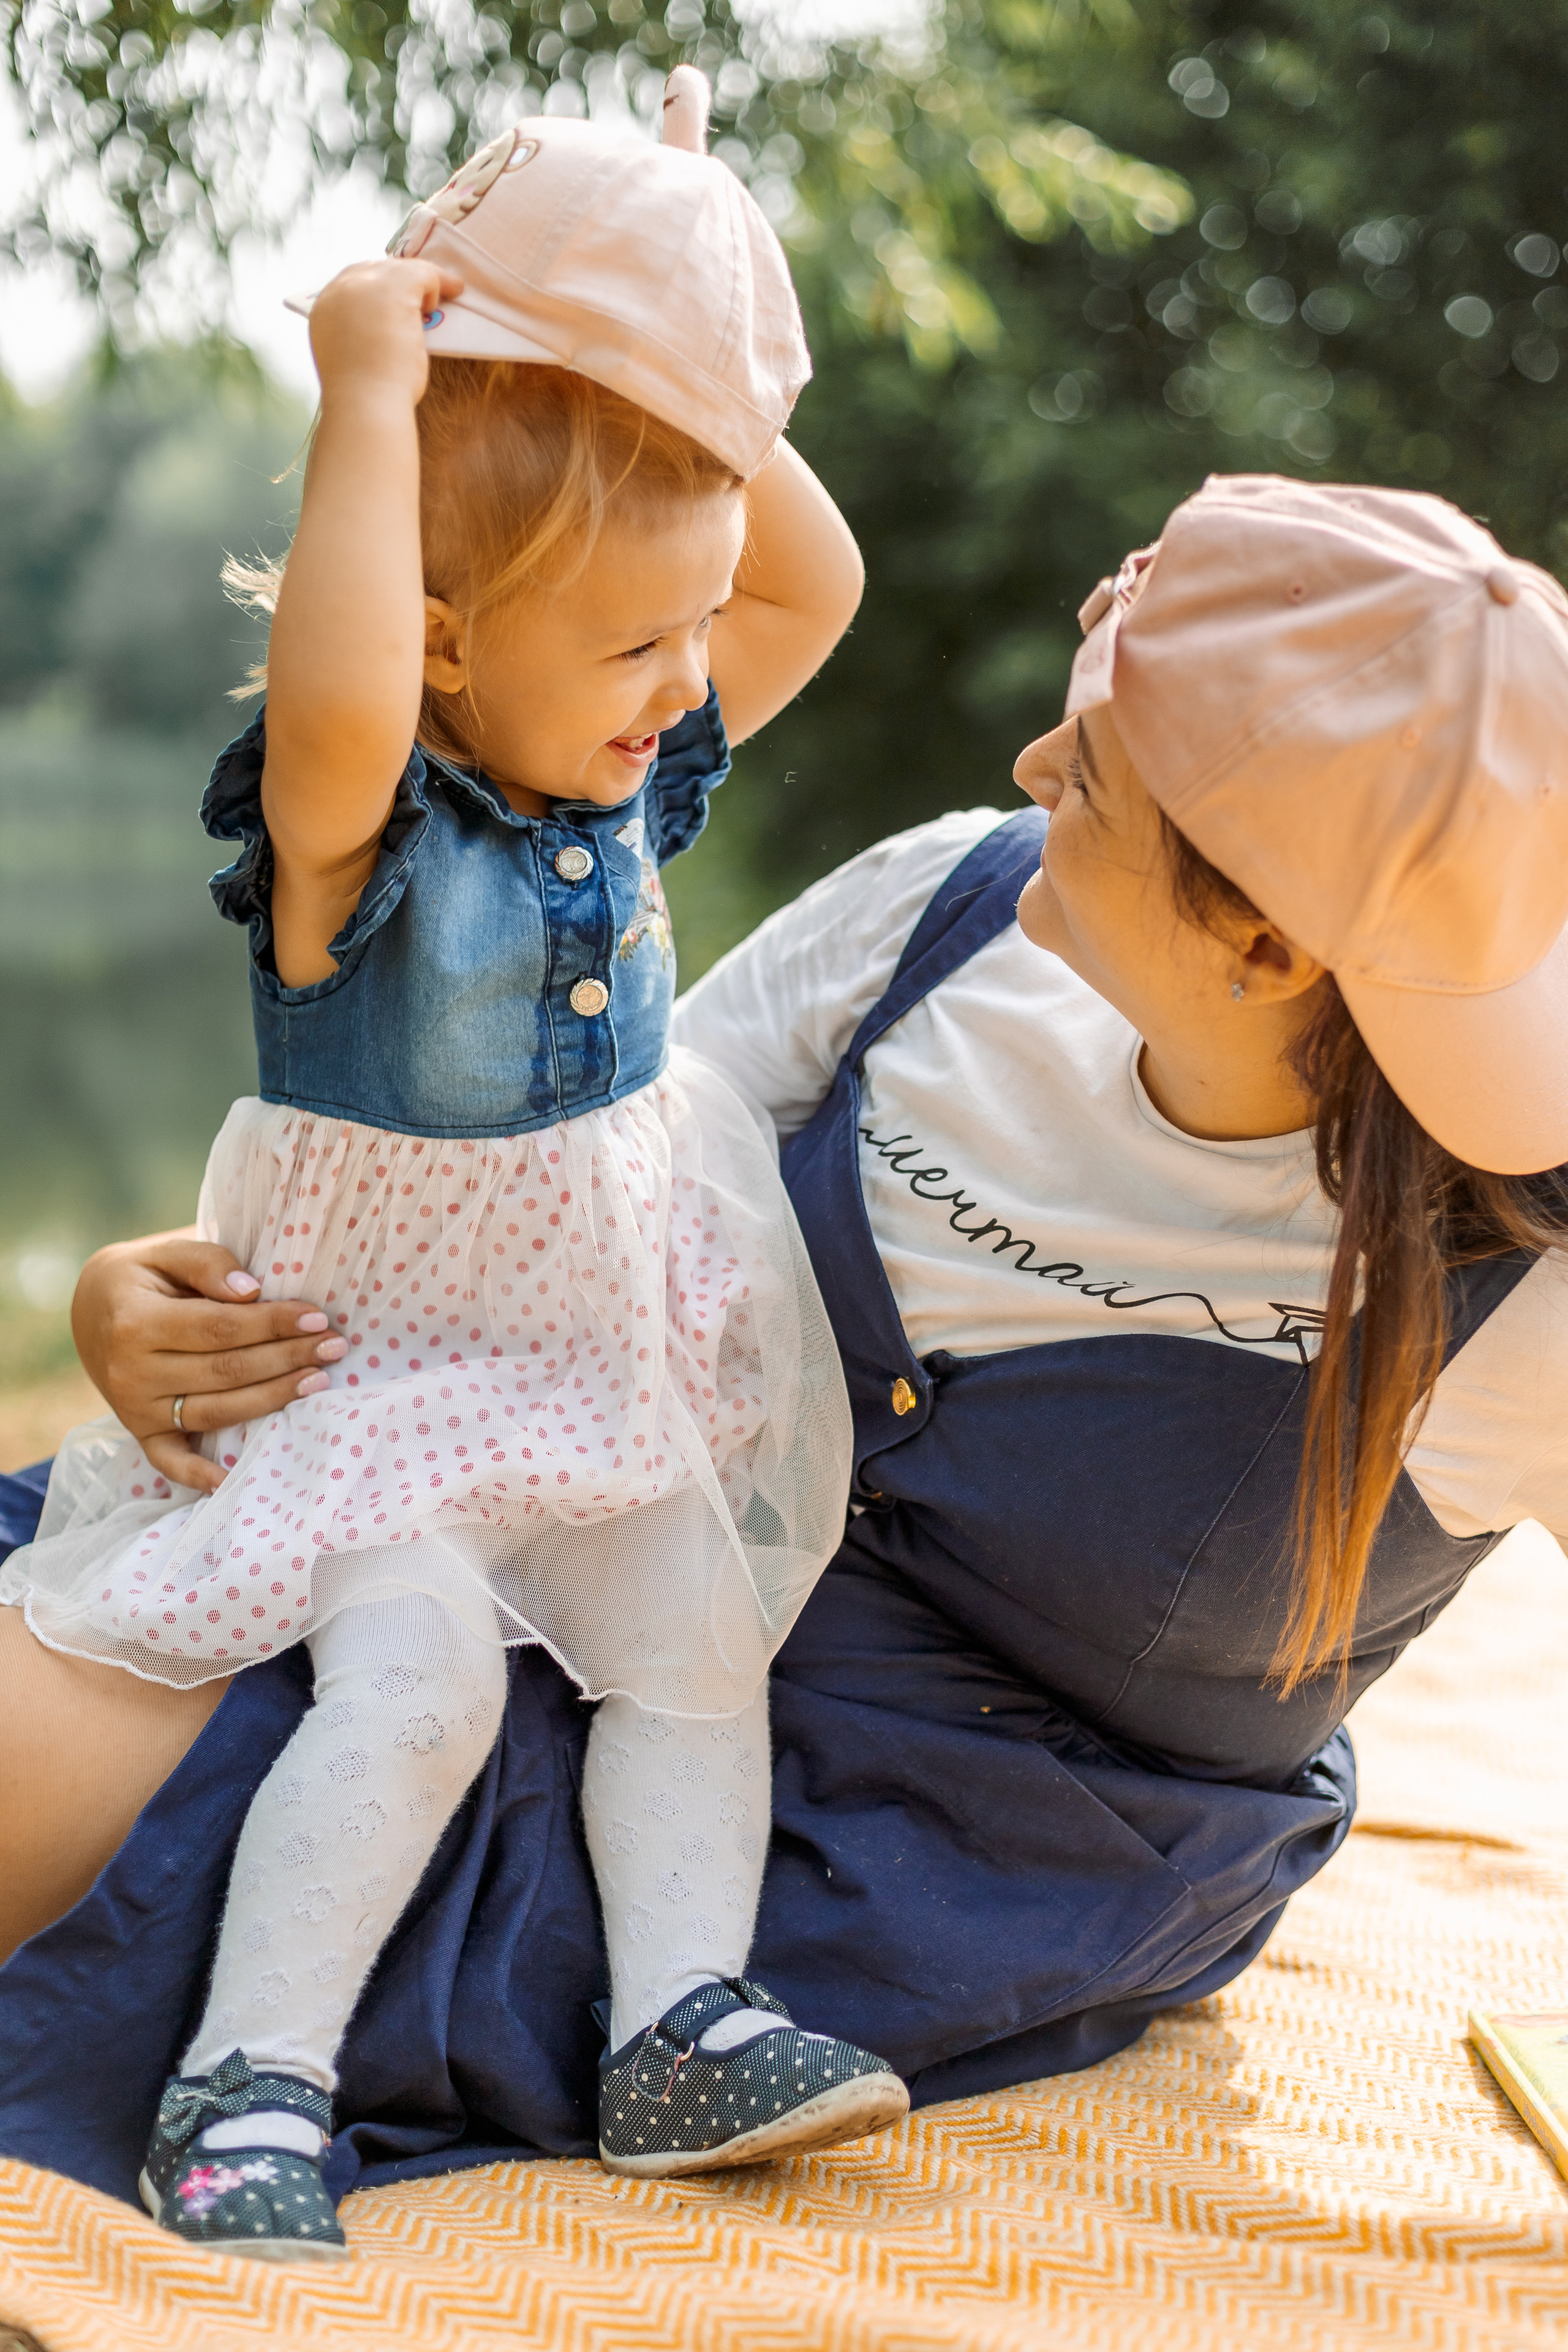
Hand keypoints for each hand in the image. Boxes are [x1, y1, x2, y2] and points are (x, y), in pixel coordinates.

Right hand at [71, 1231, 345, 1494]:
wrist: (88, 1309)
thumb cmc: (140, 1277)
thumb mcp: (165, 1253)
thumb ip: (207, 1263)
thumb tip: (252, 1290)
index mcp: (136, 1324)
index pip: (221, 1328)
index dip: (273, 1324)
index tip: (317, 1316)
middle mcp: (131, 1374)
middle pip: (227, 1371)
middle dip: (286, 1359)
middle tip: (334, 1346)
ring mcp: (134, 1410)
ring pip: (217, 1412)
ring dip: (273, 1400)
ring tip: (318, 1381)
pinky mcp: (140, 1432)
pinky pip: (170, 1461)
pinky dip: (200, 1476)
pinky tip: (236, 1480)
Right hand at [308, 258, 465, 411]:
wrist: (366, 402)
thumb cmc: (365, 395)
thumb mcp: (353, 356)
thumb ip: (359, 334)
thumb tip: (381, 332)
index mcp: (325, 309)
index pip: (353, 282)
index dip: (378, 288)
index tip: (397, 302)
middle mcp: (339, 289)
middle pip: (375, 269)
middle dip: (400, 279)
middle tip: (423, 295)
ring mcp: (365, 284)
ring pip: (399, 269)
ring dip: (422, 280)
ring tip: (441, 295)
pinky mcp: (394, 287)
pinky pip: (423, 273)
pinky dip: (439, 282)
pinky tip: (450, 294)